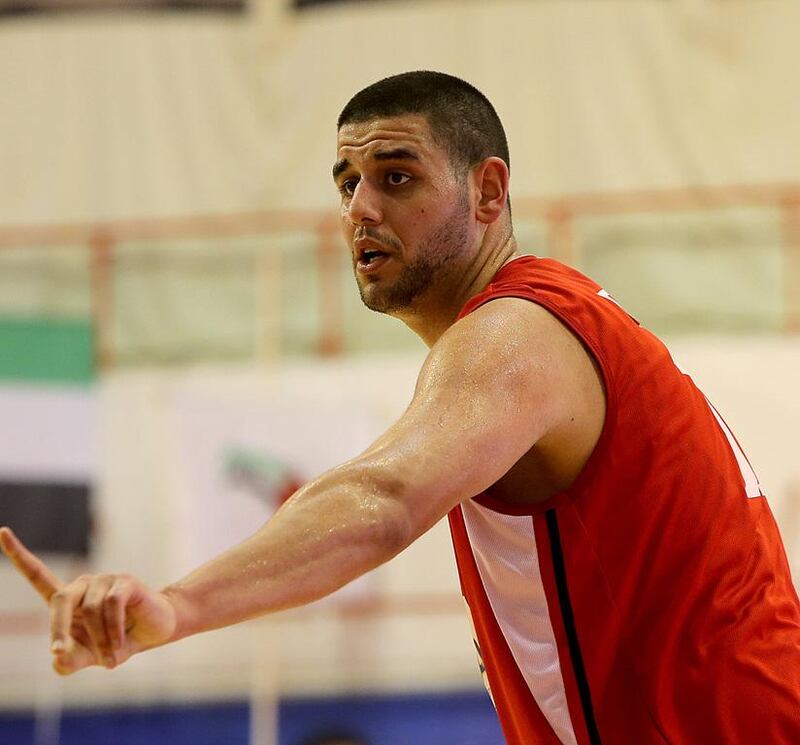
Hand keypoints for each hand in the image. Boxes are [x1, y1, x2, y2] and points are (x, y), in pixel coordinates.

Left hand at [0, 527, 176, 674]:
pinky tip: (119, 645)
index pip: (39, 574)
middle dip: (58, 629)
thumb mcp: (87, 657)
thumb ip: (67, 661)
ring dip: (99, 640)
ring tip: (111, 657)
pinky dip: (113, 630)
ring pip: (89, 610)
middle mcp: (84, 584)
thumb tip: (58, 653)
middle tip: (58, 652)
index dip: (19, 555)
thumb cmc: (115, 642)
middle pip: (60, 600)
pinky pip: (111, 606)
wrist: (153, 632)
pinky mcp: (125, 582)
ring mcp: (105, 579)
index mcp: (68, 599)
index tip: (2, 532)